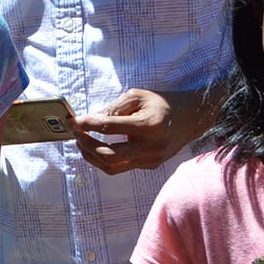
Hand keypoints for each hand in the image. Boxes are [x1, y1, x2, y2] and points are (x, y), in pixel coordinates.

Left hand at [72, 89, 208, 175]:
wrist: (191, 118)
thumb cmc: (162, 103)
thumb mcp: (137, 96)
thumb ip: (113, 108)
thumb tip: (90, 120)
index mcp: (148, 125)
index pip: (109, 128)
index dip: (86, 125)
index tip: (72, 122)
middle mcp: (150, 147)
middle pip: (107, 155)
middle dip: (86, 145)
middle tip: (76, 134)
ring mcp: (150, 160)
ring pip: (112, 167)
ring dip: (92, 157)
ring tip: (83, 143)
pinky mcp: (150, 166)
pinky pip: (122, 166)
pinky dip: (106, 158)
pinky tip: (100, 147)